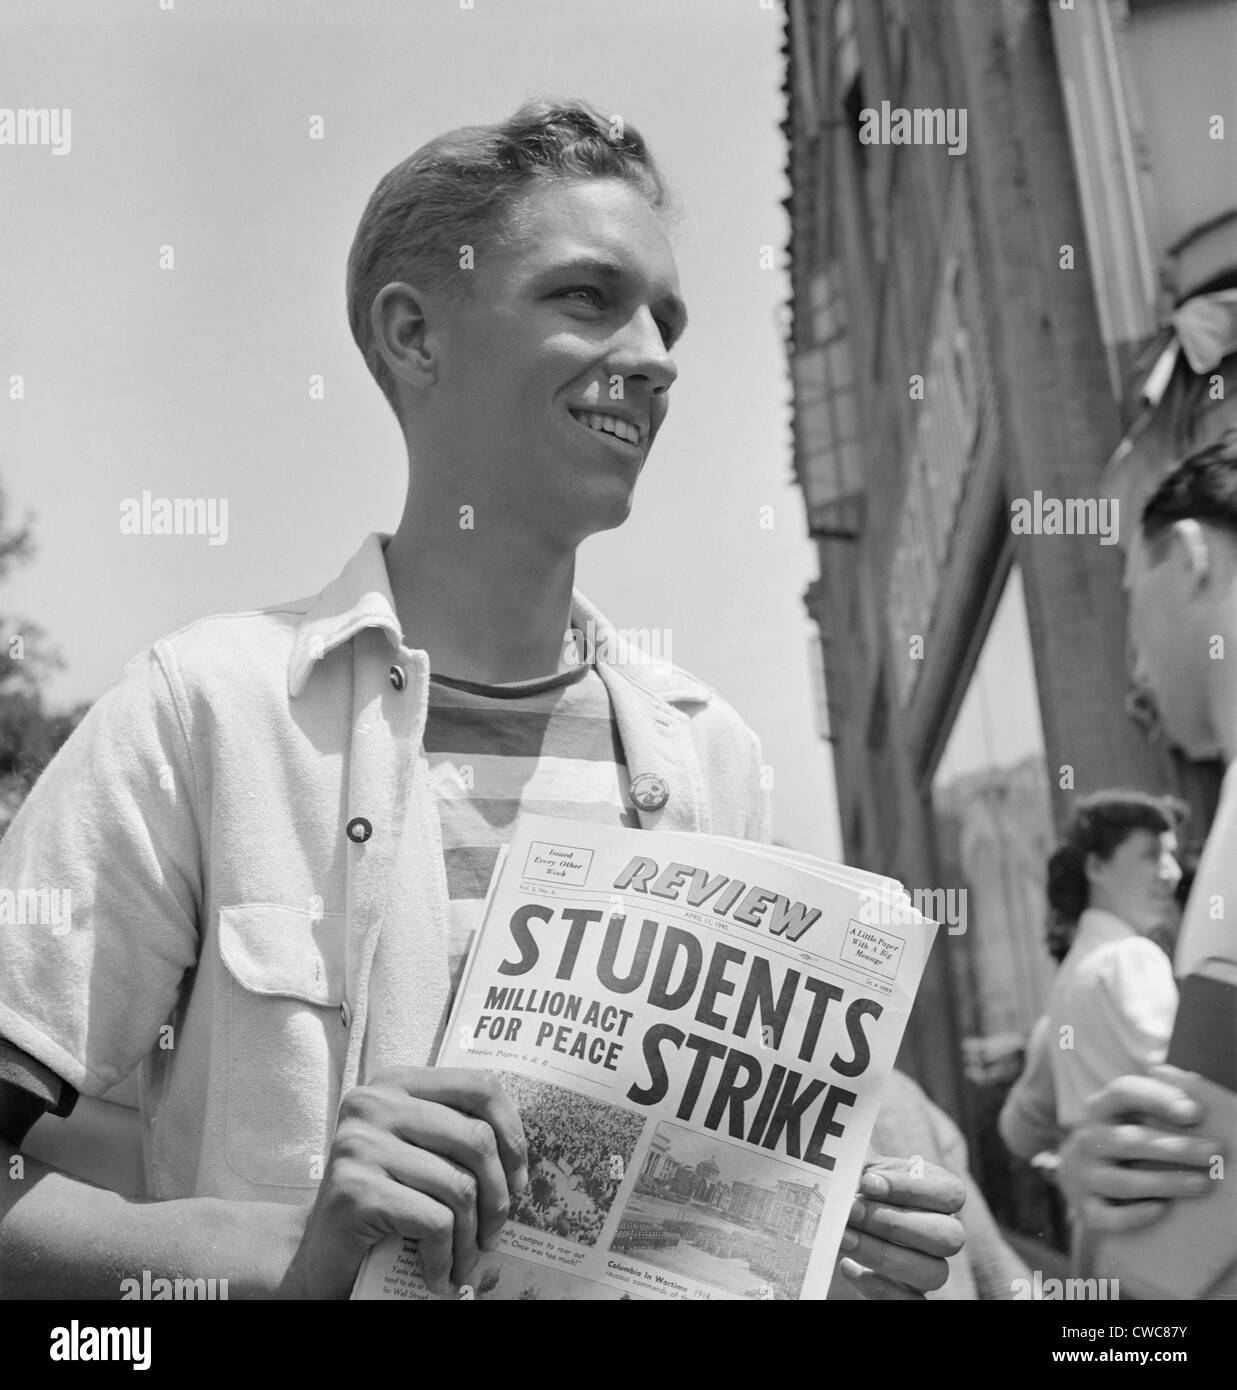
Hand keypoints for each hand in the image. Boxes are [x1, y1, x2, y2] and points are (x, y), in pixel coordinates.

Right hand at [279, 1067, 526, 1298]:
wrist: (318, 1253)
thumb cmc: (384, 1200)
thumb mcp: (420, 1153)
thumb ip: (457, 1136)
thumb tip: (523, 1159)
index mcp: (397, 1082)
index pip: (479, 1086)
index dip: (512, 1134)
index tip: (518, 1180)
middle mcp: (374, 1103)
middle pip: (476, 1138)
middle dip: (499, 1196)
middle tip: (496, 1232)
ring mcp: (361, 1144)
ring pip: (459, 1186)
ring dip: (472, 1236)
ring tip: (467, 1259)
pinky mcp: (356, 1190)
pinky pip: (433, 1222)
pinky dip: (445, 1258)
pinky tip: (440, 1275)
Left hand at [837, 1154, 965, 1299]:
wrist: (822, 1218)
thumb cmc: (844, 1184)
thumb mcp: (852, 1164)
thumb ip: (859, 1157)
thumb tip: (854, 1158)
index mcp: (935, 1192)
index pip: (951, 1193)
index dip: (911, 1188)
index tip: (867, 1182)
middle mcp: (940, 1231)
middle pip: (948, 1237)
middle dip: (893, 1223)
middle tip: (851, 1211)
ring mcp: (926, 1267)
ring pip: (934, 1273)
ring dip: (883, 1254)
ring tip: (844, 1237)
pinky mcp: (907, 1294)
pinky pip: (914, 1305)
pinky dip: (881, 1288)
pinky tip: (847, 1267)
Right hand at [1057, 1066, 1220, 1233]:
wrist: (1080, 1176)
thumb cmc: (1121, 1140)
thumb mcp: (1129, 1114)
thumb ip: (1156, 1098)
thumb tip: (1194, 1083)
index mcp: (1099, 1109)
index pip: (1122, 1093)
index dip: (1157, 1098)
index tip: (1195, 1112)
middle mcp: (1087, 1140)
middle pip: (1127, 1140)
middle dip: (1174, 1147)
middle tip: (1214, 1153)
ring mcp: (1082, 1175)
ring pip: (1121, 1181)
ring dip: (1164, 1182)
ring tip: (1202, 1185)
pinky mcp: (1085, 1208)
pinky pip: (1108, 1216)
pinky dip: (1134, 1215)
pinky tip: (1162, 1210)